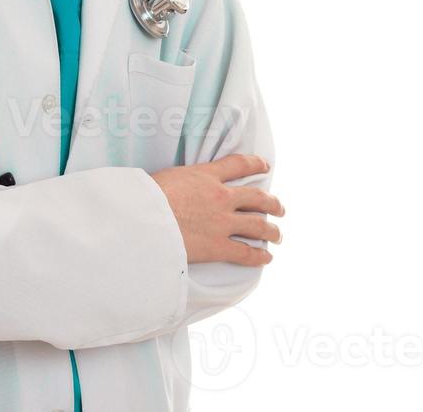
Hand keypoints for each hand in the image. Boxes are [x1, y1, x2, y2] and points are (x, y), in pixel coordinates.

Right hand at [149, 153, 282, 265]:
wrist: (143, 218)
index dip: (255, 164)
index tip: (265, 166)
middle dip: (271, 203)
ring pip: (258, 225)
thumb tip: (172, 185)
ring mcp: (222, 222)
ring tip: (278, 234)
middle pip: (256, 197)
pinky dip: (259, 256)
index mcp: (206, 175)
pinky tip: (266, 258)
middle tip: (279, 208)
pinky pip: (246, 252)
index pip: (238, 165)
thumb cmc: (145, 196)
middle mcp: (221, 197)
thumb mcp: (166, 176)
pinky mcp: (218, 246)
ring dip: (272, 230)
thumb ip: (180, 180)